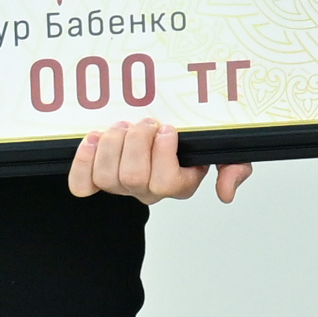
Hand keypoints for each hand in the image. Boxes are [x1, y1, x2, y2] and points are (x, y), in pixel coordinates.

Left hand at [68, 119, 248, 204]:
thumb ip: (236, 169)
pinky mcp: (96, 179)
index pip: (166, 182)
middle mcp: (148, 191)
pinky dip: (83, 162)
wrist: (161, 133)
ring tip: (123, 126)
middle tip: (145, 123)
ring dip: (113, 144)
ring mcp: (121, 186)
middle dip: (137, 142)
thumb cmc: (192, 143)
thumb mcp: (225, 152)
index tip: (169, 128)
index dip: (163, 152)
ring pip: (107, 177)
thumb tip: (226, 193)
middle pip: (133, 177)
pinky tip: (94, 140)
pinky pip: (82, 184)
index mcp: (178, 185)